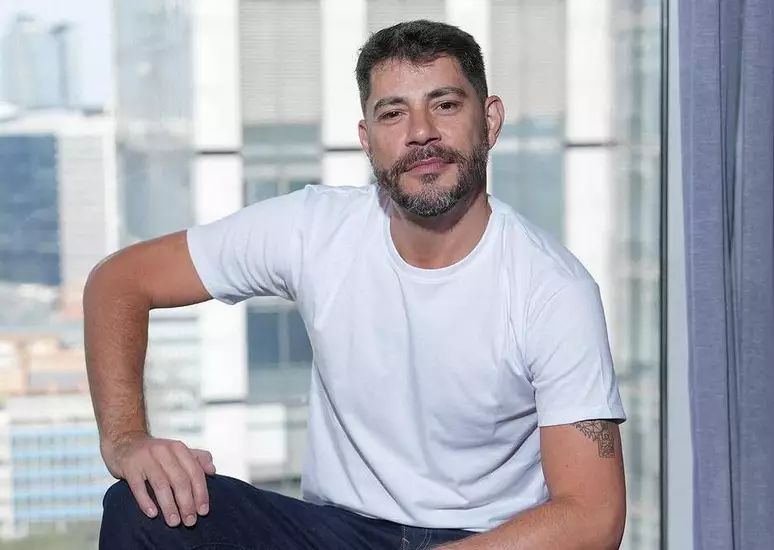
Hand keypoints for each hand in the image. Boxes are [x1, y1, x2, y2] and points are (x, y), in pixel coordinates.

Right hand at [102, 432, 216, 526]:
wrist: (125, 441)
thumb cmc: (155, 452)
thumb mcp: (178, 450)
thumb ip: (198, 458)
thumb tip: (212, 471)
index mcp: (179, 448)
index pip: (195, 473)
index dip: (201, 493)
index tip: (203, 511)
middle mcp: (164, 451)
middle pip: (180, 480)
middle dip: (187, 503)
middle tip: (190, 521)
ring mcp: (146, 459)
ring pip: (161, 485)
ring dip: (169, 506)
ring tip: (174, 522)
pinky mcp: (130, 467)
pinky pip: (138, 486)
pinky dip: (146, 501)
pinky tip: (153, 514)